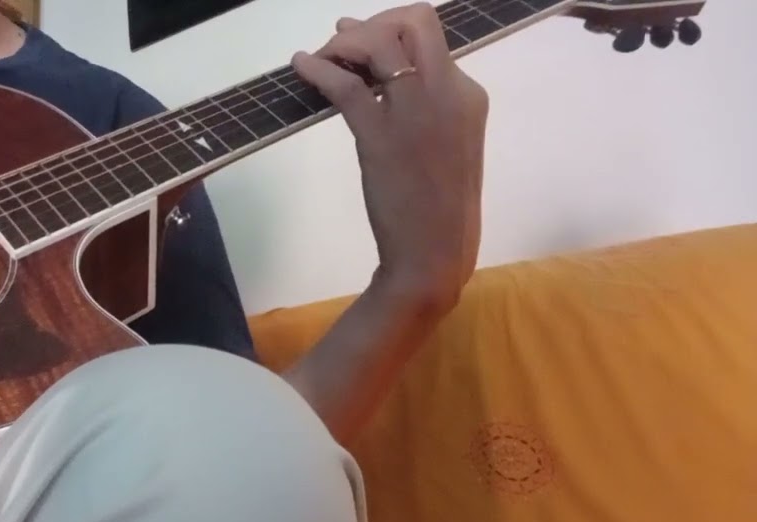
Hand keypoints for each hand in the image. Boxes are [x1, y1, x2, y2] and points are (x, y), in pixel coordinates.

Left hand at [293, 2, 488, 311]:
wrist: (434, 252)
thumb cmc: (438, 207)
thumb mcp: (448, 145)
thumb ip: (428, 108)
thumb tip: (387, 78)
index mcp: (468, 94)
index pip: (431, 36)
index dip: (393, 30)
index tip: (365, 43)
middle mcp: (447, 92)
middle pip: (412, 22)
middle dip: (373, 23)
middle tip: (344, 43)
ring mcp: (416, 111)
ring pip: (378, 43)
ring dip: (342, 43)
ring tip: (322, 56)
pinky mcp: (381, 136)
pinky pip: (345, 85)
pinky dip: (317, 68)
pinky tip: (301, 66)